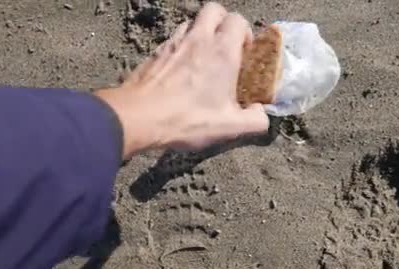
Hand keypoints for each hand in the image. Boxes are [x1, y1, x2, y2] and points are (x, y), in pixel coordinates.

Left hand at [95, 2, 268, 159]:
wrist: (138, 117)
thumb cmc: (186, 119)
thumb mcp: (229, 127)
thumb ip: (254, 120)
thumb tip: (261, 115)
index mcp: (222, 52)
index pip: (238, 21)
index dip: (245, 34)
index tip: (245, 54)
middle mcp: (198, 39)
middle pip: (214, 10)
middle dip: (223, 22)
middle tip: (225, 46)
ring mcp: (173, 43)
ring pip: (191, 23)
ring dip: (200, 33)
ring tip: (202, 59)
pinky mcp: (154, 53)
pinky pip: (172, 40)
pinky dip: (180, 48)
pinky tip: (179, 72)